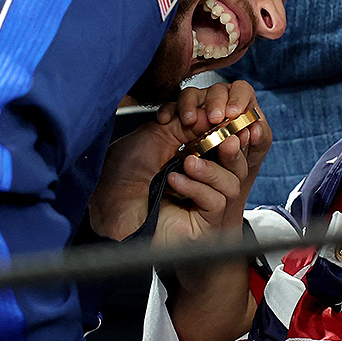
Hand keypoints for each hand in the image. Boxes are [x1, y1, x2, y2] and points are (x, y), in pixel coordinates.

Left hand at [90, 81, 267, 241]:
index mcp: (193, 157)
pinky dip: (197, 189)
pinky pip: (216, 203)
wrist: (105, 204)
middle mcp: (201, 180)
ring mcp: (202, 204)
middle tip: (226, 139)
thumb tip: (212, 116)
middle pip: (236, 165)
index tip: (229, 121)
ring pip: (231, 185)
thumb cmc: (122, 172)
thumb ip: (186, 125)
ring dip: (212, 170)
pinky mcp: (202, 224)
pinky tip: (175, 181)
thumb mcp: (155, 136)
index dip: (230, 132)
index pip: (225, 144)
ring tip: (188, 162)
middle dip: (233, 150)